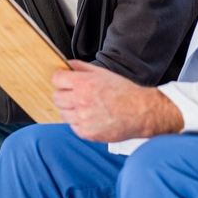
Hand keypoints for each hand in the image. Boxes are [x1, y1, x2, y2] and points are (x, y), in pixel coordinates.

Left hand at [52, 60, 183, 141]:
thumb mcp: (103, 73)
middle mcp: (80, 101)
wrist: (141, 112)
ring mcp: (82, 119)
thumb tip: (68, 64)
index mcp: (83, 84)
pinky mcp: (86, 133)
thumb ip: (82, 67)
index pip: (56, 79)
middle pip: (56, 97)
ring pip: (63, 113)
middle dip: (64, 94)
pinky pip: (73, 127)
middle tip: (75, 95)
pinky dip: (79, 123)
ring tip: (86, 107)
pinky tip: (91, 117)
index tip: (64, 81)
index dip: (61, 79)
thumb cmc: (125, 92)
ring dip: (71, 110)